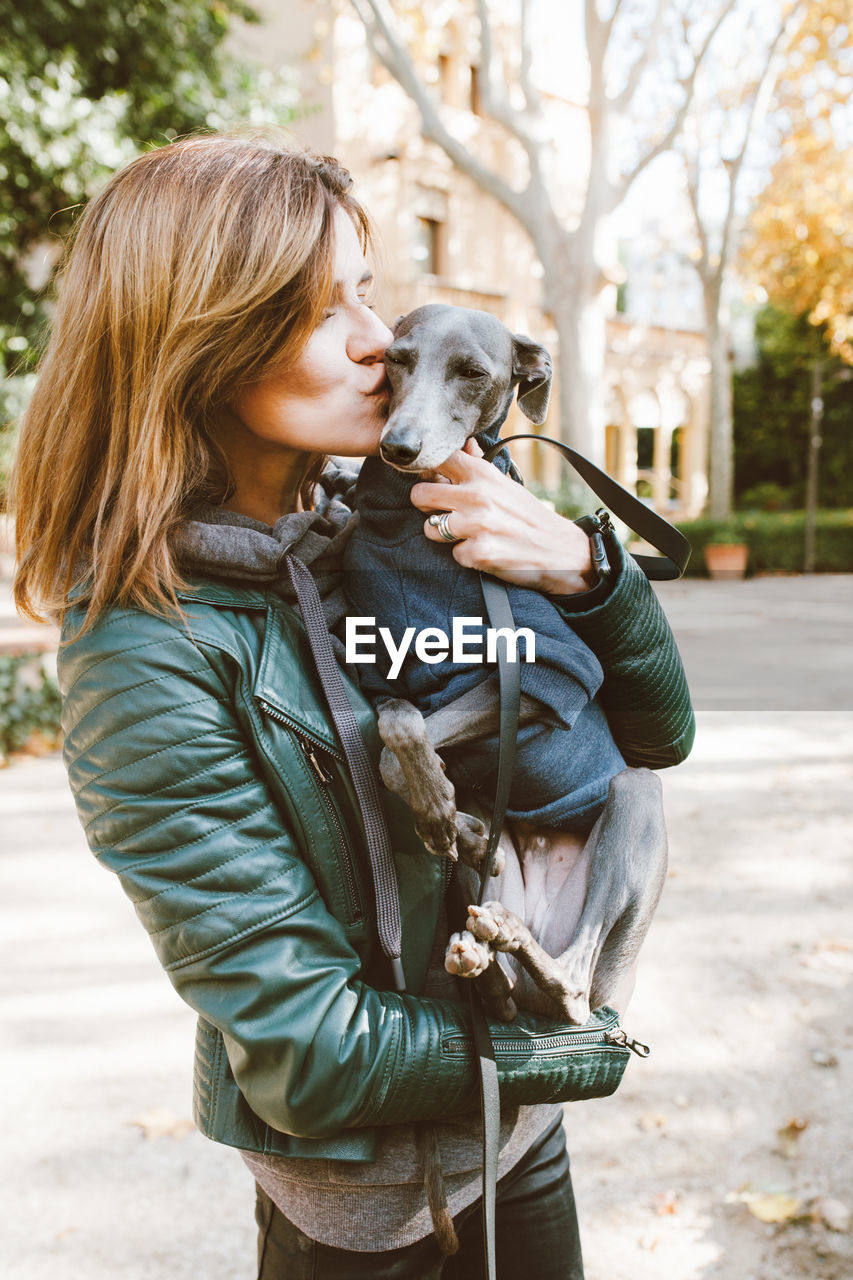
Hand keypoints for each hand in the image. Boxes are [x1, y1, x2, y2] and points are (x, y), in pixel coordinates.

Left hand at [410, 438, 595, 595]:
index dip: (427, 471)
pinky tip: (485, 552)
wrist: (563, 551)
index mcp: (483, 474)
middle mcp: (477, 496)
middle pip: (420, 495)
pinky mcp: (478, 553)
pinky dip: (466, 556)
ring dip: (444, 535)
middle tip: (444, 512)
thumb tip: (467, 443)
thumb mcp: (507, 485)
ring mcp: (476, 525)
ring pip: (430, 528)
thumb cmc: (531, 516)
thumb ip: (480, 466)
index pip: (437, 459)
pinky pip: (453, 554)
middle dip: (428, 506)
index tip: (432, 480)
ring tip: (467, 534)